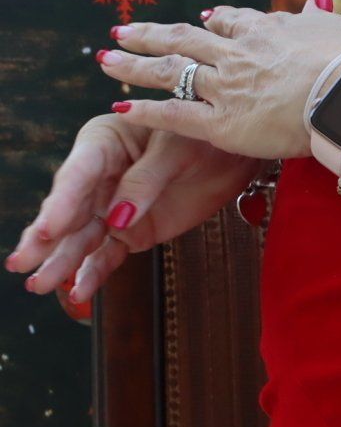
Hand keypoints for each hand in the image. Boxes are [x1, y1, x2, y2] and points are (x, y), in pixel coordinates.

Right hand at [7, 117, 258, 302]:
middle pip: (67, 211)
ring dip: (61, 262)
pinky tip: (80, 291)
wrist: (232, 152)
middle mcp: (99, 177)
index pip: (78, 175)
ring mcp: (112, 208)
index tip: (47, 230)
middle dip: (44, 239)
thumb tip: (117, 219)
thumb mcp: (178, 149)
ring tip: (38, 285)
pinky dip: (95, 273)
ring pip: (81, 238)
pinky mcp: (130, 232)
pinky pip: (108, 254)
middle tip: (21, 263)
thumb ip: (146, 181)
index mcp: (104, 143)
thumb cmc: (200, 135)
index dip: (61, 204)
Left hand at [99, 0, 340, 158]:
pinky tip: (120, 108)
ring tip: (106, 59)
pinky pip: (175, 115)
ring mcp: (225, 88)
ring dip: (134, 65)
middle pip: (184, 39)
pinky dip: (146, 111)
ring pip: (170, 71)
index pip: (229, 22)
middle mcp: (236, 55)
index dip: (212, 21)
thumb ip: (318, 17)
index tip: (200, 19)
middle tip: (122, 30)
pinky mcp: (222, 123)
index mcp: (264, 32)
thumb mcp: (338, 28)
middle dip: (151, 34)